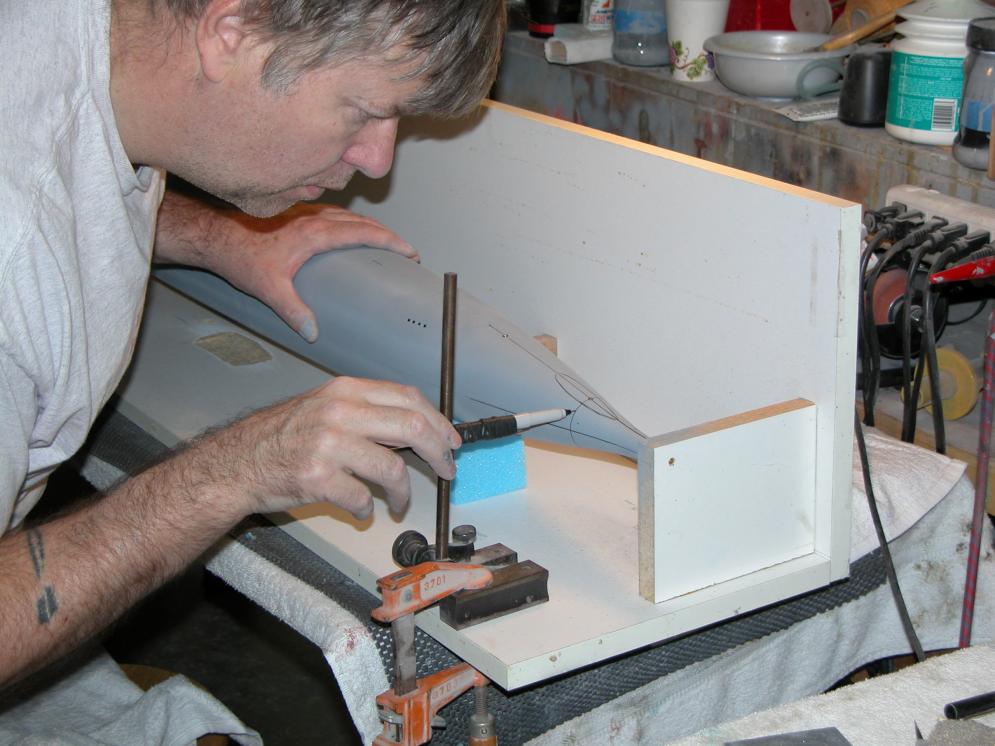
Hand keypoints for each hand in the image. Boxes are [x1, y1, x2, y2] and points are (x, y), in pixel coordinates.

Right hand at [207, 377, 459, 519]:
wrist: (236, 462)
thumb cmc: (281, 436)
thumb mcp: (324, 406)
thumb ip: (367, 411)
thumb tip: (417, 428)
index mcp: (346, 390)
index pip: (409, 398)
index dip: (439, 422)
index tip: (451, 442)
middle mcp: (340, 411)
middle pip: (412, 427)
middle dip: (438, 453)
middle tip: (446, 472)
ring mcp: (328, 444)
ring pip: (392, 469)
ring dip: (404, 493)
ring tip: (399, 502)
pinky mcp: (318, 478)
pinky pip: (362, 499)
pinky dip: (367, 510)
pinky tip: (361, 510)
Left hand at [216, 204, 417, 341]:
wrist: (214, 234)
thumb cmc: (239, 256)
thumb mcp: (268, 287)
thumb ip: (292, 310)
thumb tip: (312, 332)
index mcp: (315, 232)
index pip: (364, 232)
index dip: (391, 241)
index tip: (409, 252)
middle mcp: (314, 218)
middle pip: (363, 221)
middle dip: (388, 235)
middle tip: (405, 251)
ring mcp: (306, 213)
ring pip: (349, 215)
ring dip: (371, 226)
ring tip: (385, 242)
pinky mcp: (297, 213)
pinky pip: (335, 214)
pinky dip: (352, 222)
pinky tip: (349, 233)